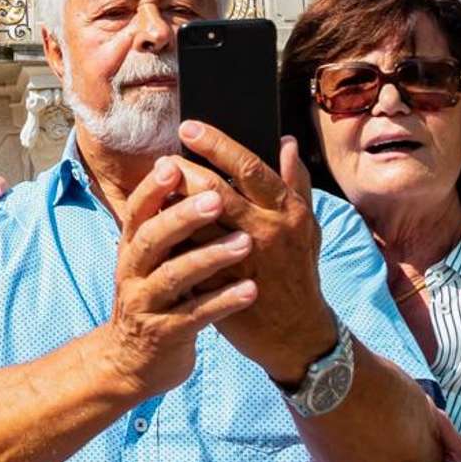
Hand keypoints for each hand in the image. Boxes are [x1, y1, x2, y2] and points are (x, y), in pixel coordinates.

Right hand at [97, 157, 259, 396]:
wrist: (131, 363)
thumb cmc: (154, 299)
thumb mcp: (153, 261)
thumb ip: (169, 225)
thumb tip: (183, 172)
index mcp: (133, 249)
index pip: (137, 211)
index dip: (153, 189)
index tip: (174, 163)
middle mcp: (133, 273)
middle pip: (153, 238)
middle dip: (183, 216)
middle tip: (218, 197)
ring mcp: (147, 304)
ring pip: (174, 276)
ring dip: (210, 257)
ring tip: (245, 242)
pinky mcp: (165, 334)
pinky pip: (195, 315)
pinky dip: (223, 302)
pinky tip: (250, 290)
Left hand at [171, 122, 336, 384]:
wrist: (296, 333)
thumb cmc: (298, 271)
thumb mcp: (306, 226)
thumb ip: (295, 183)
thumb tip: (286, 142)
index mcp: (288, 210)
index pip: (249, 166)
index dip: (216, 144)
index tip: (188, 128)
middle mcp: (268, 231)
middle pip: (215, 190)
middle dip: (183, 170)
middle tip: (162, 160)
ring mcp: (244, 260)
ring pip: (197, 223)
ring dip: (171, 203)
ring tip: (155, 189)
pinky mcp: (222, 285)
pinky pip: (190, 255)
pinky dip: (172, 240)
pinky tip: (154, 228)